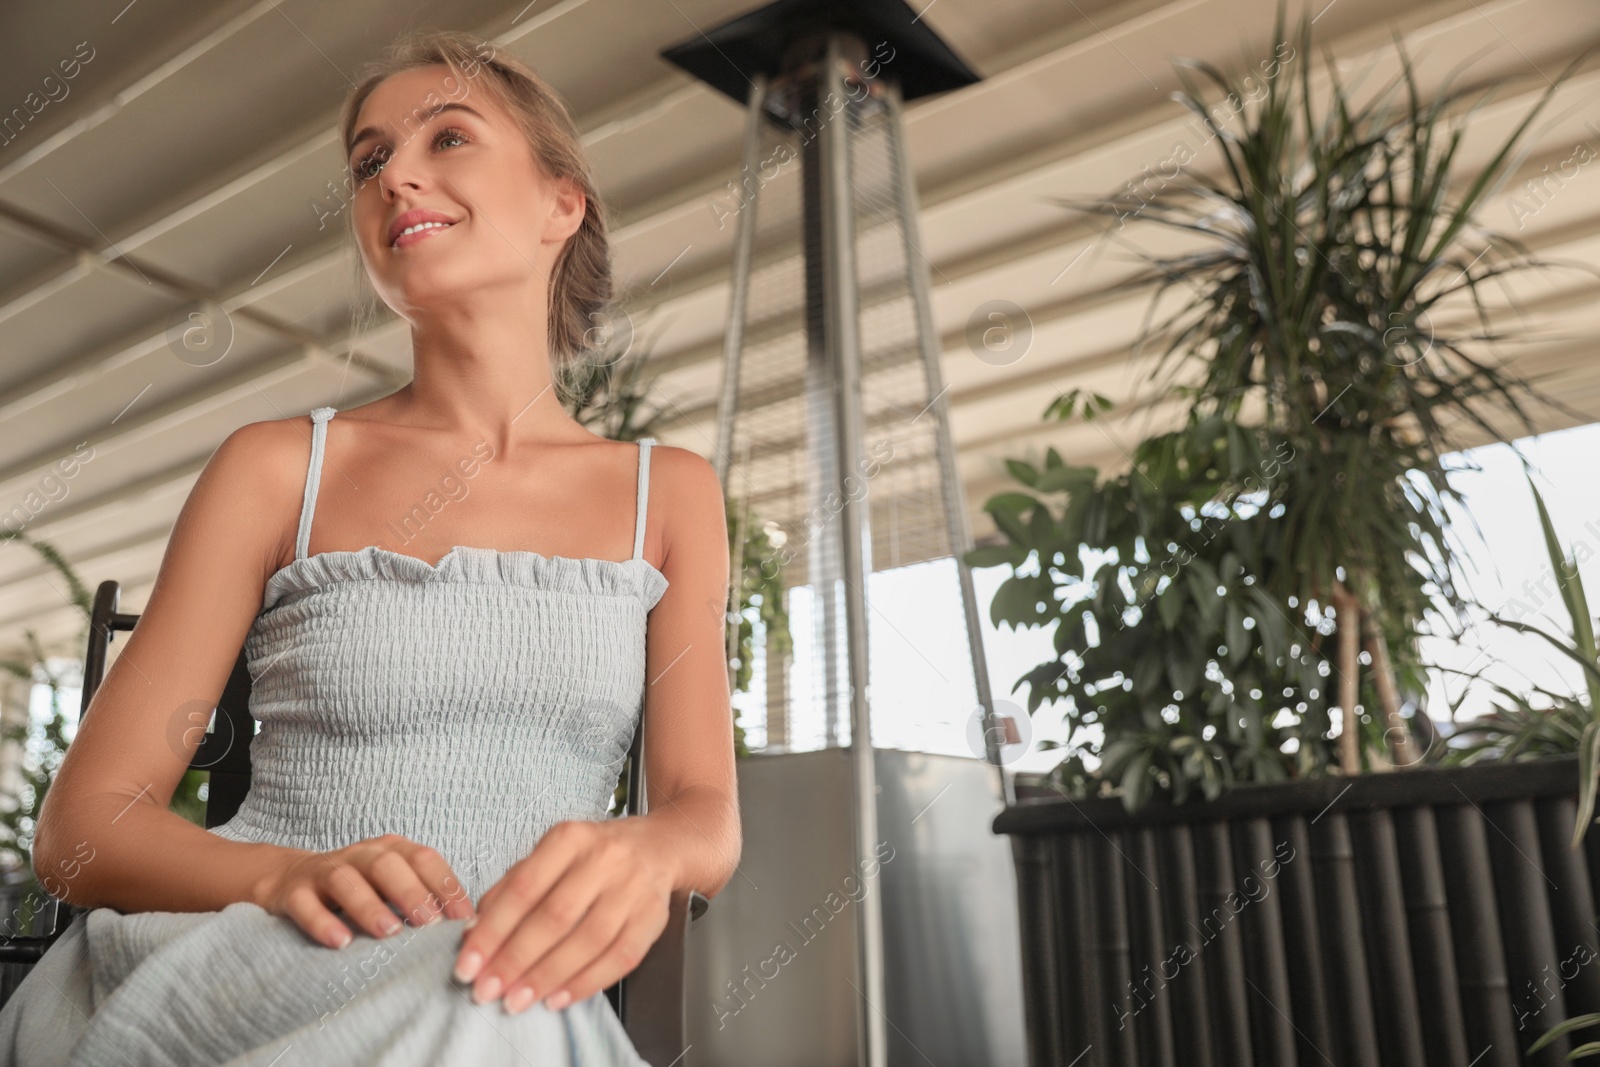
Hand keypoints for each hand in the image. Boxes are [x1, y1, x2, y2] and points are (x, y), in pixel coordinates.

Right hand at [252, 834, 475, 948]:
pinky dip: (322, 921)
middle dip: (411, 892)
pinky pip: (305, 904)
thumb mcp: (392, 886)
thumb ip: (425, 900)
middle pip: (387, 864)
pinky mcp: (293, 892)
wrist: (290, 878)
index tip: (465, 919)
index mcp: (391, 850)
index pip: (424, 859)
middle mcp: (360, 854)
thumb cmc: (359, 888)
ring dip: (369, 905)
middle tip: (431, 923)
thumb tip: (470, 927)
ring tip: (389, 932)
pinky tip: (340, 942)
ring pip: (346, 880)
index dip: (446, 886)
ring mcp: (324, 871)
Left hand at [452, 818, 673, 1013]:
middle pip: (556, 916)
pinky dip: (587, 983)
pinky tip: (559, 997)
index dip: (492, 931)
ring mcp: (633, 887)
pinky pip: (620, 957)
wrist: (657, 847)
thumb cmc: (593, 856)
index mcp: (570, 838)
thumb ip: (511, 890)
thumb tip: (474, 934)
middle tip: (488, 990)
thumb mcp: (550, 856)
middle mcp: (605, 858)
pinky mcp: (653, 916)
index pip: (524, 889)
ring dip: (548, 976)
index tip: (467, 965)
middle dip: (516, 960)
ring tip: (518, 1000)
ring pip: (588, 940)